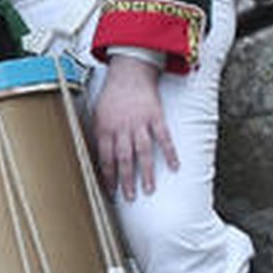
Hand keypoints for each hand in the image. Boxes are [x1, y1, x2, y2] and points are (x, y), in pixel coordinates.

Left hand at [92, 54, 178, 200]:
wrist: (129, 74)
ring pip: (143, 152)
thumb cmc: (112, 97)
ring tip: (149, 190)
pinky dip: (170, 152)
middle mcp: (122, 128)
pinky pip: (164, 137)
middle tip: (129, 197)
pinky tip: (175, 166)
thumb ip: (99, 136)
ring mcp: (140, 123)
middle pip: (124, 159)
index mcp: (105, 129)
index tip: (110, 191)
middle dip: (126, 180)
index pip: (105, 158)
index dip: (107, 176)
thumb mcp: (97, 115)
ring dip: (146, 172)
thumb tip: (98, 159)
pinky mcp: (156, 117)